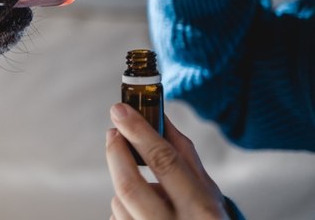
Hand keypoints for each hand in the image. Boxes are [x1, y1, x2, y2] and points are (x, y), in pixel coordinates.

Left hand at [106, 103, 228, 218]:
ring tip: (142, 186)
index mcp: (201, 209)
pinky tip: (141, 211)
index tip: (120, 110)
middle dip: (116, 153)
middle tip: (113, 132)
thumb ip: (183, 153)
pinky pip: (116, 217)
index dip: (139, 132)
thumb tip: (159, 114)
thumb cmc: (207, 218)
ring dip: (123, 184)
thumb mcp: (206, 189)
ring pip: (120, 202)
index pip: (164, 162)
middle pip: (130, 185)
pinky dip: (123, 206)